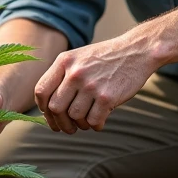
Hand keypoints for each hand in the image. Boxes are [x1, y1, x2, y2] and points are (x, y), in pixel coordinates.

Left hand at [34, 39, 155, 132]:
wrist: (137, 51)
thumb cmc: (105, 58)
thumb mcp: (79, 57)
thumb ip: (62, 76)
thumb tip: (48, 108)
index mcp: (64, 61)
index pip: (41, 91)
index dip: (43, 109)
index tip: (51, 115)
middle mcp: (75, 73)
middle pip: (55, 108)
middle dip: (60, 122)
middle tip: (69, 127)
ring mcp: (91, 85)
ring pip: (75, 117)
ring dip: (80, 124)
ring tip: (87, 120)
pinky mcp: (107, 97)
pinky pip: (94, 122)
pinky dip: (96, 126)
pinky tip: (101, 120)